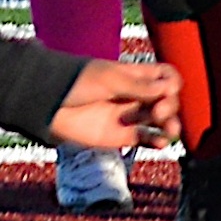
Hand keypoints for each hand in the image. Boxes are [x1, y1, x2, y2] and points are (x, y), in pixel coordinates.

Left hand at [47, 57, 175, 152]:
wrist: (47, 105)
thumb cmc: (76, 84)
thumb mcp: (109, 80)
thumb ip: (140, 86)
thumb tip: (170, 89)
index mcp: (135, 77)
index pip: (166, 77)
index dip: (172, 84)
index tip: (166, 90)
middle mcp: (135, 96)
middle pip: (168, 100)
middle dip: (170, 106)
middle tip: (159, 112)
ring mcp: (129, 116)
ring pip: (161, 121)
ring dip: (170, 124)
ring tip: (169, 130)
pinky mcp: (121, 136)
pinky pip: (146, 139)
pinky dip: (157, 141)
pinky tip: (161, 143)